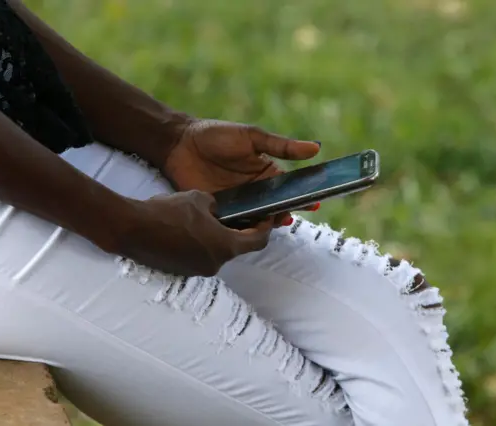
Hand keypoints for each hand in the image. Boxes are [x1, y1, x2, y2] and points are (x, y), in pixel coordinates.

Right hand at [120, 190, 272, 276]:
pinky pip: (198, 257)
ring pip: (216, 253)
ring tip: (205, 220)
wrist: (132, 229)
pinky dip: (200, 245)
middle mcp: (215, 264)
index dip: (265, 228)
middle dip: (237, 231)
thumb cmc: (168, 212)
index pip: (258, 242)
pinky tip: (187, 230)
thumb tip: (217, 210)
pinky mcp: (181, 271)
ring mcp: (197, 271)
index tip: (265, 218)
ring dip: (216, 238)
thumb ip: (215, 205)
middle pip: (236, 248)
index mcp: (226, 247)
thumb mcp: (198, 199)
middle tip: (234, 215)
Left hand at [163, 119, 320, 225]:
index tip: (315, 202)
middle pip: (275, 206)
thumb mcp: (252, 137)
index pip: (288, 187)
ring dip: (266, 222)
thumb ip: (281, 146)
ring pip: (257, 218)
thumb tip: (316, 148)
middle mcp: (254, 190)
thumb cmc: (216, 135)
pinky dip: (243, 228)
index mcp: (265, 172)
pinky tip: (250, 231)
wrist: (178, 143)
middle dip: (285, 212)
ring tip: (274, 222)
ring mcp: (237, 202)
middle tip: (291, 215)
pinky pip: (235, 223)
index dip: (302, 195)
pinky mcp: (219, 211)